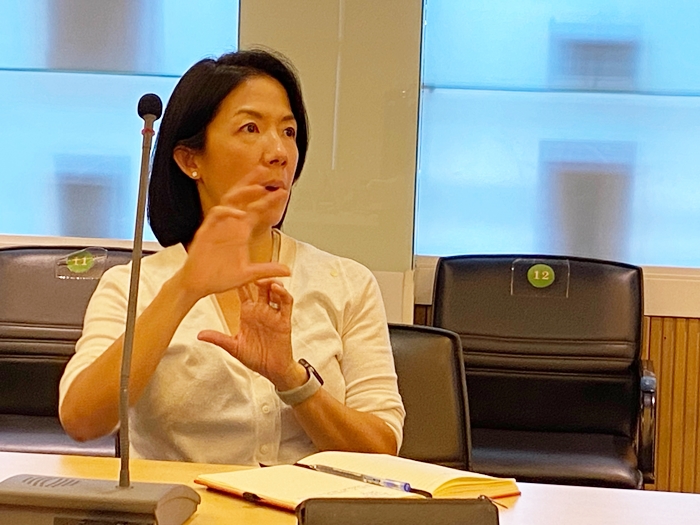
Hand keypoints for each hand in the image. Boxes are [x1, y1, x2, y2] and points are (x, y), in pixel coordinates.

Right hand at [178, 185, 290, 299]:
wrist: (198, 285)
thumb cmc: (219, 278)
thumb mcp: (247, 275)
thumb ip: (267, 270)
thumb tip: (287, 270)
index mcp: (240, 232)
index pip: (256, 210)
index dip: (268, 201)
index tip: (283, 192)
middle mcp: (230, 225)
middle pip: (241, 197)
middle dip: (252, 183)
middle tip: (265, 170)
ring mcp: (218, 227)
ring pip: (229, 201)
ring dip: (242, 192)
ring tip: (257, 187)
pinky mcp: (206, 232)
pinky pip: (216, 215)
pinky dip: (227, 212)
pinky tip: (239, 213)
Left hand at [198, 280, 305, 389]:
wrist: (271, 370)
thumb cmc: (255, 358)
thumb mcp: (233, 347)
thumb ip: (218, 338)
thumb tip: (200, 334)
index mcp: (248, 313)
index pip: (244, 292)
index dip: (239, 281)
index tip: (231, 271)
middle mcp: (261, 310)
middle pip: (260, 287)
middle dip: (257, 276)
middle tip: (250, 269)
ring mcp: (273, 314)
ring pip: (274, 292)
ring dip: (271, 283)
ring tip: (265, 279)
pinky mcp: (284, 320)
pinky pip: (286, 304)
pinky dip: (283, 295)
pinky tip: (277, 289)